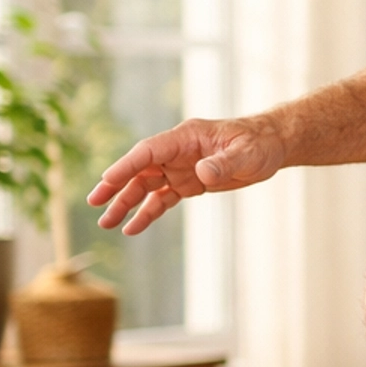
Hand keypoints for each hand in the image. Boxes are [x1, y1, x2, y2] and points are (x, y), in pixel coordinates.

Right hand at [87, 116, 284, 236]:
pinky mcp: (188, 184)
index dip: (127, 165)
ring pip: (146, 186)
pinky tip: (133, 228)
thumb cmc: (258, 143)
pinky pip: (162, 199)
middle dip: (116, 185)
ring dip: (126, 203)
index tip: (107, 179)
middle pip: (139, 169)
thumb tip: (202, 173)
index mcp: (185, 138)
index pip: (149, 151)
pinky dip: (147, 213)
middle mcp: (177, 152)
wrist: (270, 146)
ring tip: (106, 223)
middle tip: (95, 203)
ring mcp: (180, 168)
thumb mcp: (246, 153)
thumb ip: (223, 164)